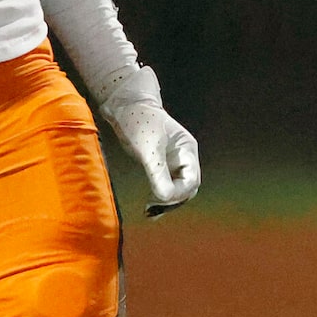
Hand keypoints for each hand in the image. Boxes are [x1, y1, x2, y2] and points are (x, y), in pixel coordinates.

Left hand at [89, 65, 200, 216]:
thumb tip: (165, 198)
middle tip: (153, 208)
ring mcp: (173, 161)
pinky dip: (159, 197)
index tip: (160, 199)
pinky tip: (149, 206)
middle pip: (188, 187)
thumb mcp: (148, 149)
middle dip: (173, 199)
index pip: (192, 180)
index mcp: (187, 150)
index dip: (179, 193)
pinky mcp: (160, 164)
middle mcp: (184, 157)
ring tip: (150, 211)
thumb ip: (158, 174)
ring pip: (178, 188)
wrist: (124, 105)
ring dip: (167, 201)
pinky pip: (165, 185)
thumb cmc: (138, 121)